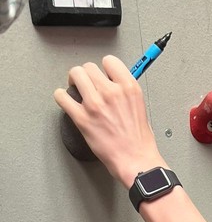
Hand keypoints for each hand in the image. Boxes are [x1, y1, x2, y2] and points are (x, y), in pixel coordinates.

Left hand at [53, 56, 166, 186]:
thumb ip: (125, 92)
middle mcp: (111, 92)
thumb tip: (113, 84)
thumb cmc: (139, 140)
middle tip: (86, 84)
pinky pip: (62, 96)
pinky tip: (66, 101)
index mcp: (129, 87)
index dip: (104, 69)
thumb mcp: (140, 107)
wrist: (136, 160)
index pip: (109, 61)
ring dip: (73, 81)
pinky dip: (61, 97)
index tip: (102, 76)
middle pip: (89, 67)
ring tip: (75, 89)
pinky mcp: (82, 118)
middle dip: (87, 75)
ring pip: (75, 75)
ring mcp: (95, 104)